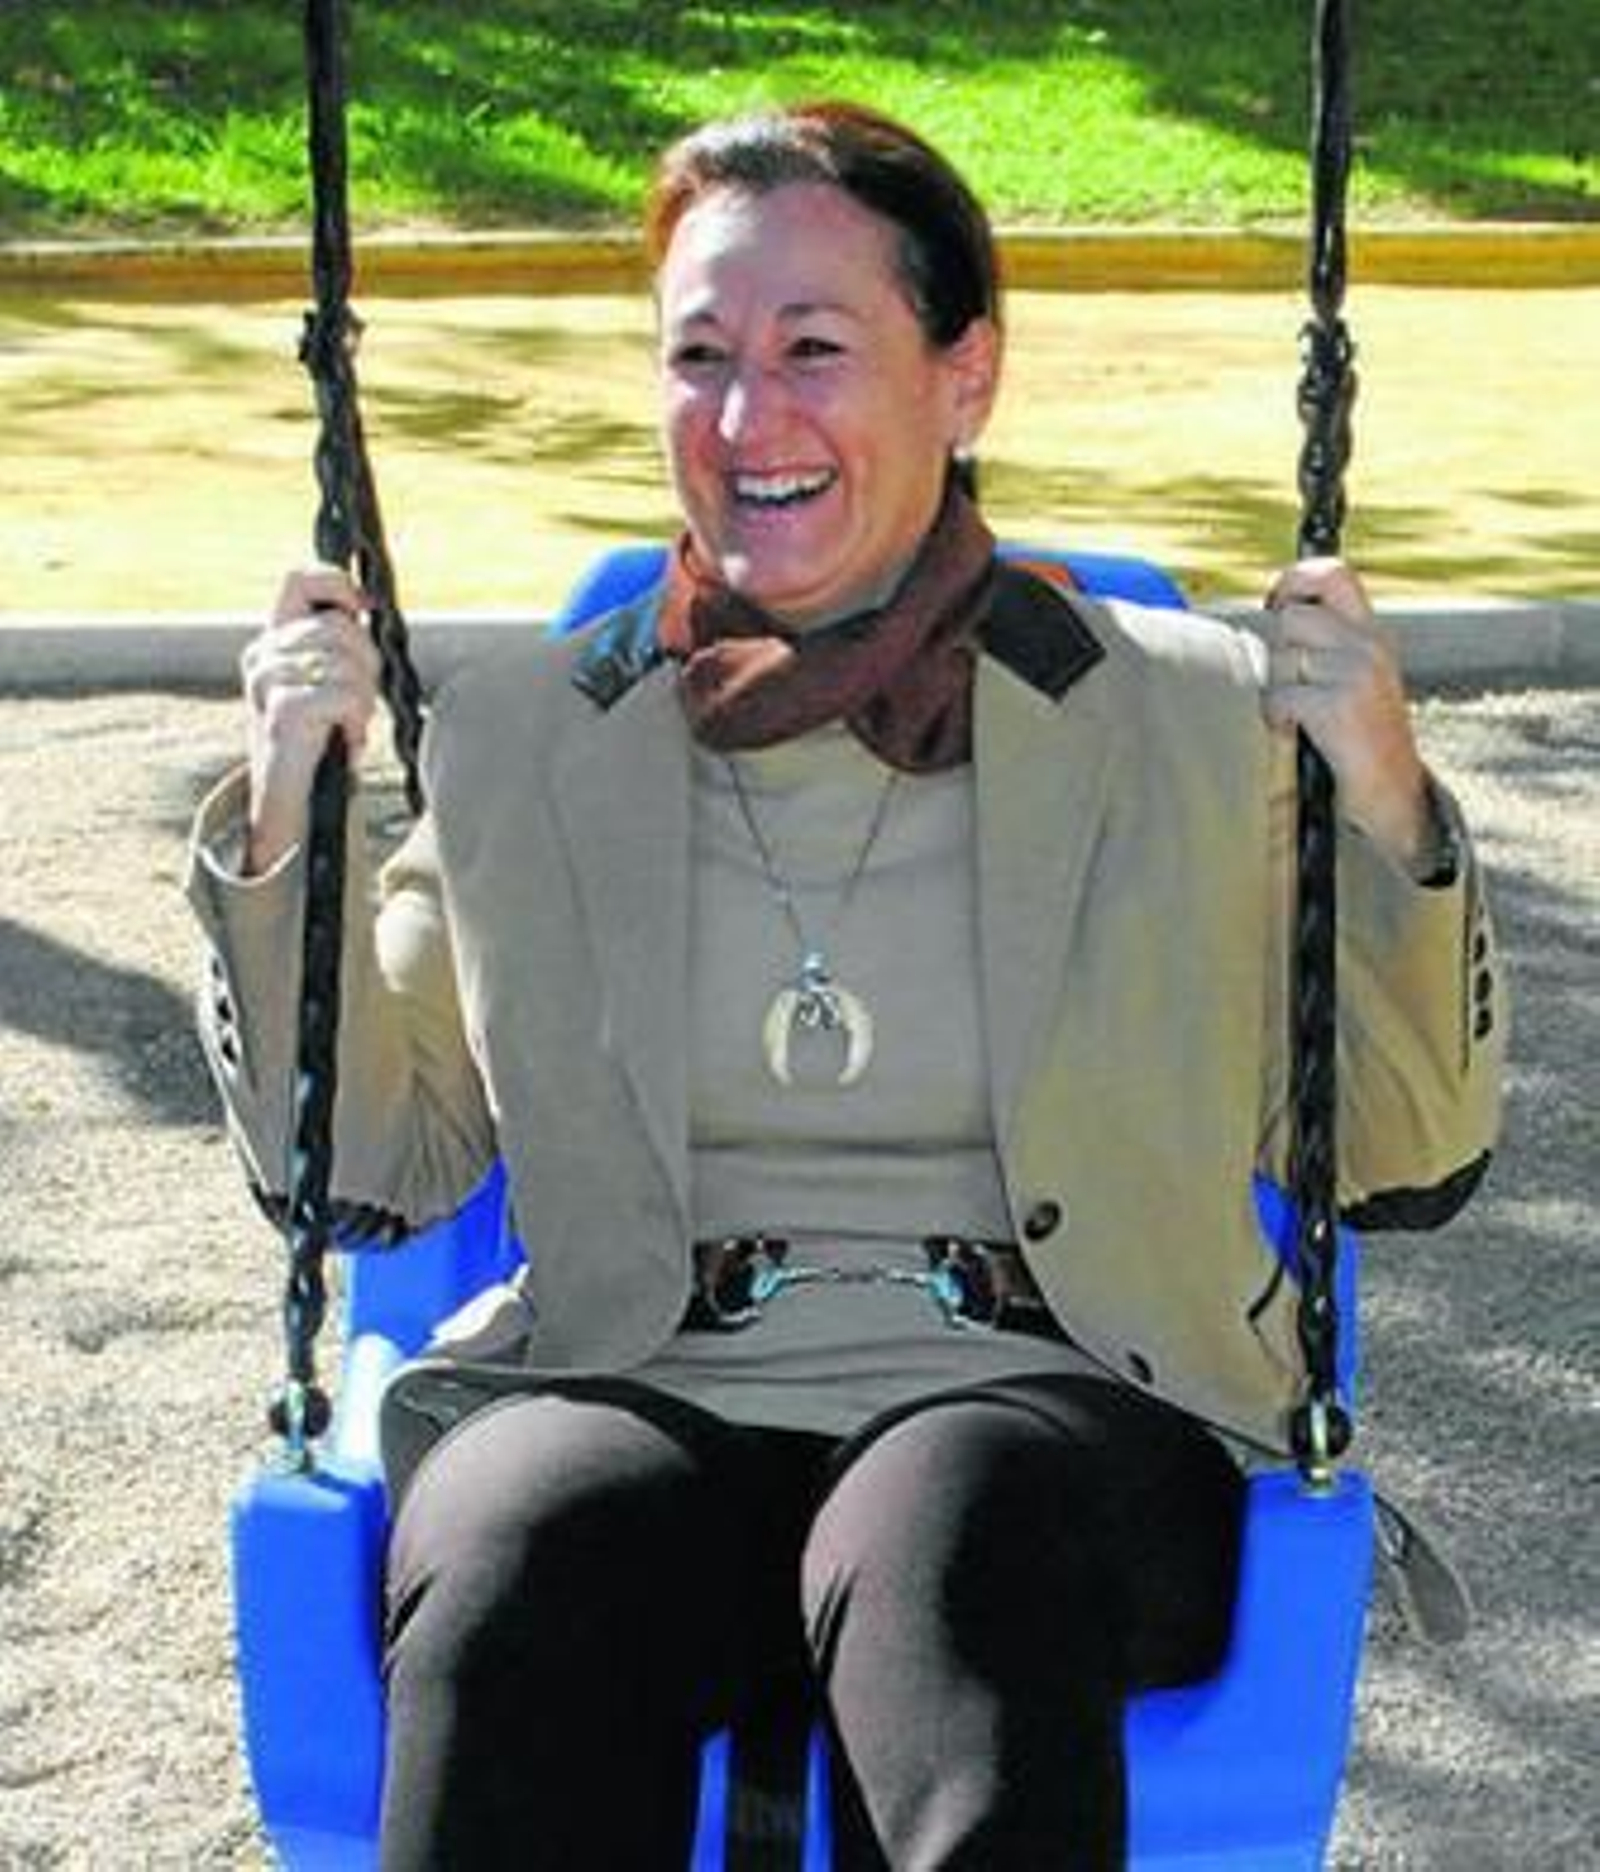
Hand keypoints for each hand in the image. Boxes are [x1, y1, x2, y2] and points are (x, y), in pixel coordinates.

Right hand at [240, 565, 380, 874]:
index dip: (338, 585)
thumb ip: (338, 644)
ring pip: (349, 664)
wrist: (290, 803)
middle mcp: (262, 654)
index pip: (299, 581)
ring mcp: (268, 681)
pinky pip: (346, 696)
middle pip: (342, 628)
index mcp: (272, 640)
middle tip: (355, 705)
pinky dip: (356, 721)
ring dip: (362, 700)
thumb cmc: (315, 742)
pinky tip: (343, 740)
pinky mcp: (283, 711)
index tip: (362, 606)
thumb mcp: (325, 682)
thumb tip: (363, 604)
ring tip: (345, 725)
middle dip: (366, 666)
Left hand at [1260, 558, 1434, 874]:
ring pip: (1281, 658)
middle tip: (1289, 682)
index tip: (1275, 602)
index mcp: (1372, 633)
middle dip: (1276, 651)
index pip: (1333, 574)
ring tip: (1298, 716)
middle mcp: (1370, 645)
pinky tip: (1295, 733)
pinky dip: (1276, 718)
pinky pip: (1280, 697)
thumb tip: (1273, 612)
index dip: (1293, 579)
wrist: (1394, 794)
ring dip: (1276, 690)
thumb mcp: (1353, 677)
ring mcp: (1358, 674)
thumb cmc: (1359, 738)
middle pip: (1291, 618)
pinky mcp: (1341, 707)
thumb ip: (1324, 643)